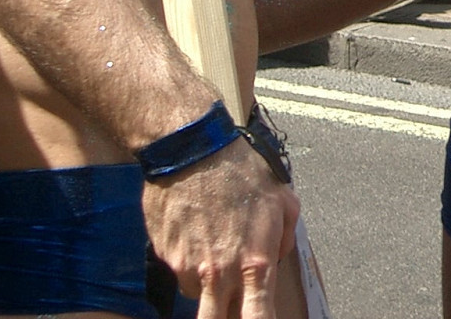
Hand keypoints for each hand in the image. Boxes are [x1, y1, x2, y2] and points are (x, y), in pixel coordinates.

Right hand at [143, 138, 299, 318]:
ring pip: (196, 296)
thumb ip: (285, 237)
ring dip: (206, 283)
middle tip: (230, 301)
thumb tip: (277, 256)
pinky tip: (195, 228)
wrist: (192, 149)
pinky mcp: (165, 256)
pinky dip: (188, 258)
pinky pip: (179, 269)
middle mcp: (221, 273)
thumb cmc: (240, 169)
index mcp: (255, 263)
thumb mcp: (284, 199)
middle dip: (224, 317)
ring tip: (213, 244)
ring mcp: (188, 267)